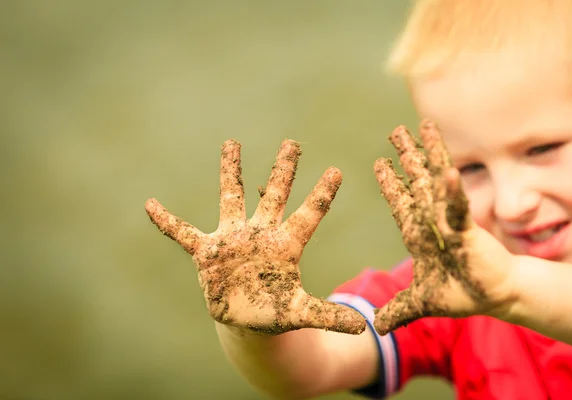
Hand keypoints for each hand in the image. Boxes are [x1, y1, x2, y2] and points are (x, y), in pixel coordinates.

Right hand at [145, 139, 364, 334]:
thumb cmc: (275, 311)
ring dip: (232, 172)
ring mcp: (233, 239)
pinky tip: (150, 204)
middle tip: (293, 143)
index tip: (338, 171)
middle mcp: (261, 234)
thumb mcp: (301, 313)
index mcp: (287, 246)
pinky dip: (167, 222)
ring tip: (232, 143)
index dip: (322, 194)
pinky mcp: (207, 253)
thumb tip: (364, 326)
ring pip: (233, 198)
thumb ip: (327, 316)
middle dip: (283, 170)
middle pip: (274, 196)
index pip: (309, 215)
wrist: (246, 319)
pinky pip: (183, 233)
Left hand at [372, 120, 516, 334]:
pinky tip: (447, 171)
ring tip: (421, 126)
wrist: (494, 298)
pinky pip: (457, 208)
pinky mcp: (467, 231)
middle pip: (417, 183)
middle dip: (407, 158)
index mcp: (419, 236)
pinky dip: (452, 192)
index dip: (391, 184)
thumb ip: (399, 308)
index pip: (401, 204)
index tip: (380, 163)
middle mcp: (432, 222)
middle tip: (396, 132)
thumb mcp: (422, 302)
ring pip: (436, 183)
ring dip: (429, 155)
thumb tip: (375, 325)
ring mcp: (448, 223)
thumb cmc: (462, 294)